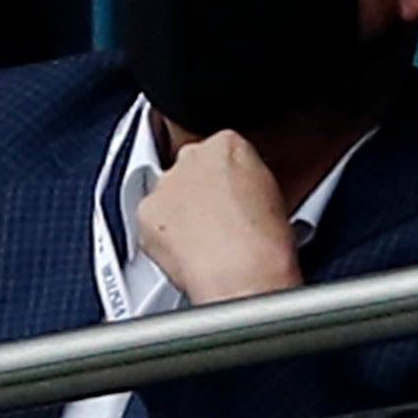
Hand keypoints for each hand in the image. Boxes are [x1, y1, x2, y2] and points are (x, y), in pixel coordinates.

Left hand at [137, 131, 303, 304]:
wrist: (243, 274)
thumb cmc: (265, 243)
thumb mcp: (271, 195)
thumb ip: (245, 181)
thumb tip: (238, 191)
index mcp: (228, 143)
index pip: (220, 151)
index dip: (226, 180)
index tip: (231, 197)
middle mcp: (192, 156)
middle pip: (190, 169)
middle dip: (198, 192)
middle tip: (216, 221)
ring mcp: (166, 183)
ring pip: (167, 194)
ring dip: (179, 214)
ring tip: (203, 242)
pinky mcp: (146, 211)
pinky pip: (150, 221)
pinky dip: (162, 236)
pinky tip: (186, 252)